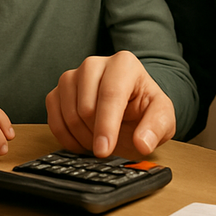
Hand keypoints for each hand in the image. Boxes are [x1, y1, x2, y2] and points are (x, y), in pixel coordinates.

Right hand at [46, 50, 175, 158]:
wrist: (128, 104)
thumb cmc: (143, 107)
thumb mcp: (162, 117)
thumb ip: (157, 128)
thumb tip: (143, 142)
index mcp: (123, 63)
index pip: (110, 95)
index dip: (106, 126)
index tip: (104, 151)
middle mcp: (94, 64)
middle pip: (85, 106)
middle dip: (96, 134)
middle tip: (109, 146)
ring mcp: (73, 75)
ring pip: (68, 112)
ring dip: (81, 136)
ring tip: (98, 141)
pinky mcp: (58, 90)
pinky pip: (53, 117)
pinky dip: (65, 136)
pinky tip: (81, 141)